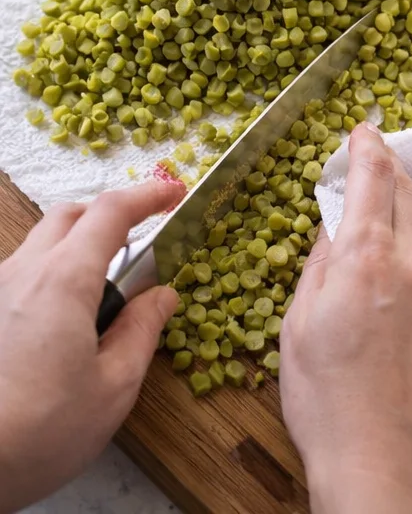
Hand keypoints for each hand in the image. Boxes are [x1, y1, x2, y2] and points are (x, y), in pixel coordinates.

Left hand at [0, 179, 183, 513]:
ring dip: (76, 251)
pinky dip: (51, 279)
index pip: (111, 211)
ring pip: (41, 246)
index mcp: (64, 279)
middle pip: (70, 216)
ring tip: (99, 299)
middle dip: (109, 217)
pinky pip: (21, 277)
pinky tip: (61, 327)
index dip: (148, 196)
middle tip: (138, 245)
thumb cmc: (39, 433)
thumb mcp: (113, 388)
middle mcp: (23, 273)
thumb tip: (161, 296)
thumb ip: (141, 331)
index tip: (174, 195)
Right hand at [280, 122, 411, 513]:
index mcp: (367, 258)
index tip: (364, 130)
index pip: (374, 179)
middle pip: (410, 195)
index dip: (368, 147)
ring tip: (404, 192)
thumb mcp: (298, 326)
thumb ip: (320, 265)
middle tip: (381, 155)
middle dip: (393, 169)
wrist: (384, 467)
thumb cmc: (328, 405)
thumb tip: (335, 228)